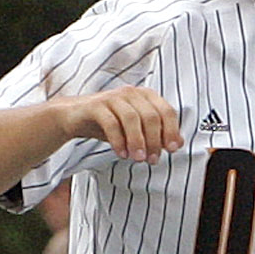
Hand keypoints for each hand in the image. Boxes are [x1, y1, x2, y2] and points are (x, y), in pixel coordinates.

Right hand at [62, 86, 181, 163]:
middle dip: (154, 141)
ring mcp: (113, 97)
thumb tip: (179, 143)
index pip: (167, 112)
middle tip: (152, 160)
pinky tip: (121, 154)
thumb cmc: (111, 124)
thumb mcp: (138, 131)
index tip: (171, 150)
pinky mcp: (95, 105)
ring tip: (138, 159)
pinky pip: (111, 123)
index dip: (172, 131)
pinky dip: (118, 140)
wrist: (75, 118)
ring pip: (132, 118)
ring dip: (137, 142)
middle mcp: (131, 93)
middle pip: (151, 116)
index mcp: (146, 96)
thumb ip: (158, 135)